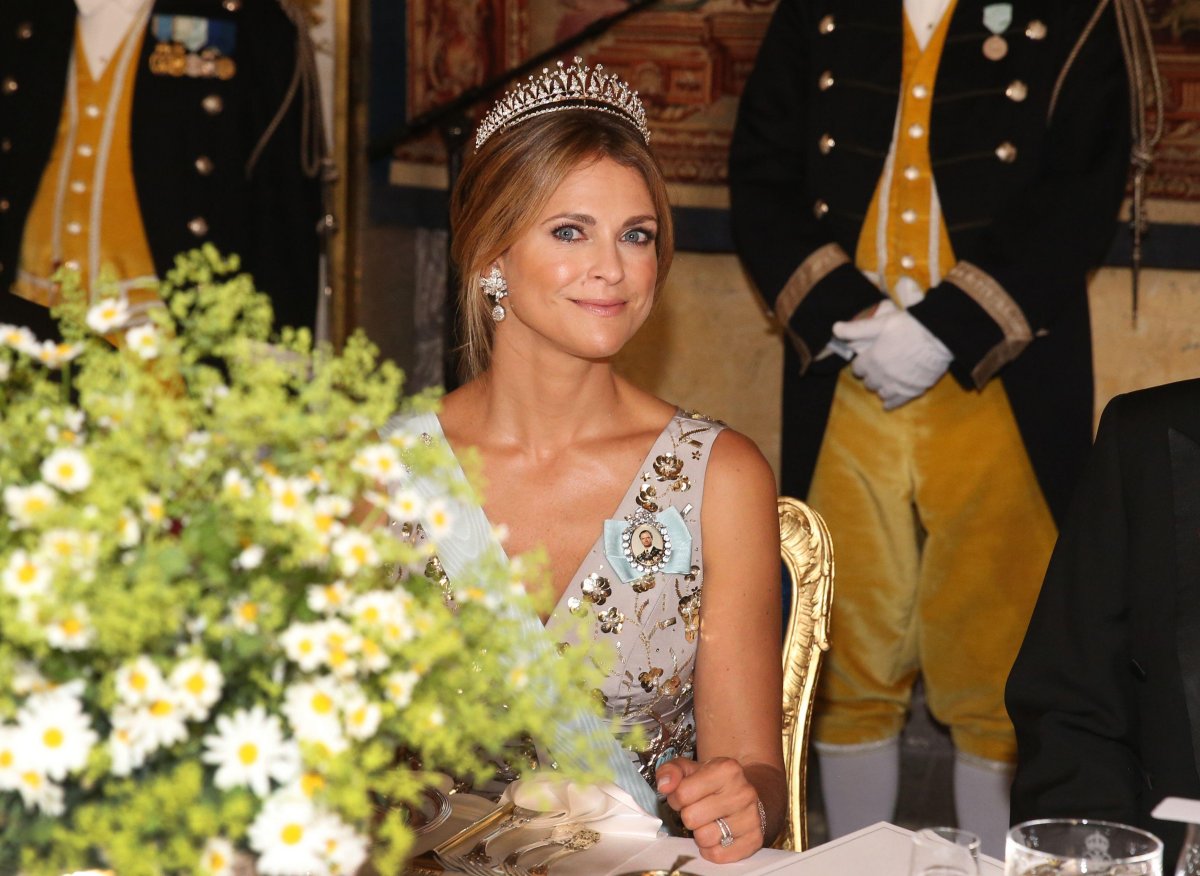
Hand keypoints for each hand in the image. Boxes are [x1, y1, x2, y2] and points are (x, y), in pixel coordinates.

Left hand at [656, 757, 763, 862]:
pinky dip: (711, 849)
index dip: (677, 798)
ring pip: (704, 838)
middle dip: (689, 815)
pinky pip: (718, 855)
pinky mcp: (755, 840)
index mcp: (727, 769)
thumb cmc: (712, 783)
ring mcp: (752, 817)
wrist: (746, 797)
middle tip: (698, 809)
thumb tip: (664, 786)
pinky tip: (717, 835)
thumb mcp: (690, 769)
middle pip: (691, 818)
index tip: (686, 796)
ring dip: (700, 833)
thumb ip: (671, 771)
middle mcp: (743, 792)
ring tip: (709, 822)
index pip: (682, 793)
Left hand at [831, 305, 952, 409]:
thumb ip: (857, 328)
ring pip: (881, 392)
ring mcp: (896, 385)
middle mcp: (881, 376)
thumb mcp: (881, 322)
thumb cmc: (909, 326)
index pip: (857, 368)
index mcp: (872, 360)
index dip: (862, 363)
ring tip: (887, 379)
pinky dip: (891, 403)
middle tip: (879, 366)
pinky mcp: (911, 391)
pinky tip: (889, 403)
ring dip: (881, 386)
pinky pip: (896, 403)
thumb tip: (835, 328)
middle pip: (869, 382)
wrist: (940, 336)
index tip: (868, 358)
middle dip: (871, 374)